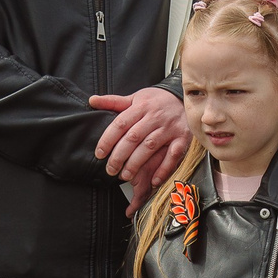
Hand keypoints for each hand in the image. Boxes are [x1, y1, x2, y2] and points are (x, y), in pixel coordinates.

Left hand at [90, 89, 189, 213]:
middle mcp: (155, 117)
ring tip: (125, 176)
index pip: (120, 124)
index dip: (108, 140)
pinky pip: (173, 155)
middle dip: (119, 155)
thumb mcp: (136, 97)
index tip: (99, 154)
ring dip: (136, 163)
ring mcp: (169, 128)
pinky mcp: (183, 138)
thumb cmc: (157, 101)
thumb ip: (114, 102)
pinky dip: (164, 168)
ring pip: (150, 147)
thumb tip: (92, 101)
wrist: (185, 98)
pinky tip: (154, 180)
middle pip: (133, 137)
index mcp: (141, 107)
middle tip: (110, 170)